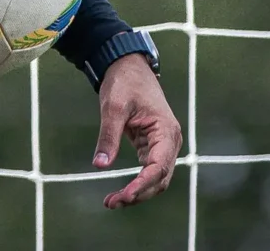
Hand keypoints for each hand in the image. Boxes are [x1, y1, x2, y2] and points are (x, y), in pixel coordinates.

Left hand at [93, 52, 181, 208]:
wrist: (127, 66)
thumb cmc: (124, 82)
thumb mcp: (113, 107)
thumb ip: (108, 136)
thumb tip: (100, 165)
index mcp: (166, 131)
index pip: (159, 167)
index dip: (142, 185)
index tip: (124, 196)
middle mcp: (170, 141)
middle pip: (160, 179)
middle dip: (138, 194)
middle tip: (111, 203)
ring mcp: (162, 145)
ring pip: (155, 178)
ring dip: (137, 192)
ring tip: (112, 202)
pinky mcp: (152, 146)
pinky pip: (148, 171)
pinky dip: (136, 183)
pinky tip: (120, 192)